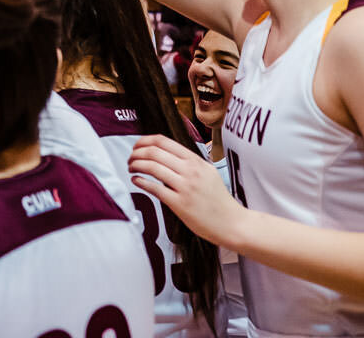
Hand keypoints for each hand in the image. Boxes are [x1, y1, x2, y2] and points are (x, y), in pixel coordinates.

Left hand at [128, 134, 246, 246]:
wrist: (233, 223)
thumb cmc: (217, 199)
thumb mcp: (207, 171)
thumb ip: (188, 162)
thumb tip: (163, 152)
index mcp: (196, 161)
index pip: (163, 141)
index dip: (144, 141)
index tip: (136, 146)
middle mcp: (191, 171)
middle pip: (154, 152)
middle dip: (136, 153)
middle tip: (130, 158)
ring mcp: (186, 187)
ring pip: (152, 167)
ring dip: (135, 165)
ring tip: (131, 168)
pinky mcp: (180, 204)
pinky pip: (155, 188)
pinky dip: (140, 182)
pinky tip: (136, 181)